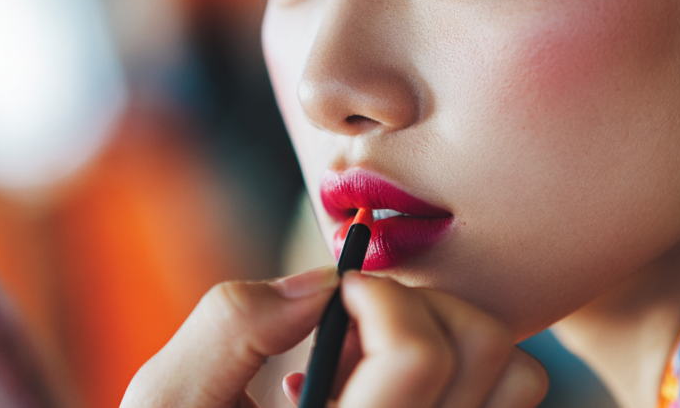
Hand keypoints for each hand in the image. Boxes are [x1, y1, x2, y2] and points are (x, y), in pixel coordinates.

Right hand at [121, 269, 547, 407]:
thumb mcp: (166, 405)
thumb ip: (232, 328)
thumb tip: (320, 283)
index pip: (420, 358)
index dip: (382, 297)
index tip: (340, 291)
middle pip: (484, 353)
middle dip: (421, 305)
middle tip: (356, 322)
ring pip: (513, 381)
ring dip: (448, 337)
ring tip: (374, 356)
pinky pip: (495, 404)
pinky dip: (453, 374)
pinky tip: (380, 388)